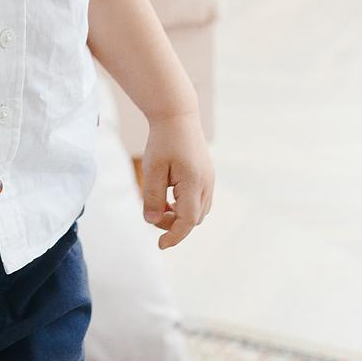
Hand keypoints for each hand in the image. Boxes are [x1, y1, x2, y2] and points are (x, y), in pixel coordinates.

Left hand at [137, 113, 213, 249]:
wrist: (178, 115)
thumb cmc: (163, 140)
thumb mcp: (153, 169)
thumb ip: (152, 197)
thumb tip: (152, 222)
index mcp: (194, 183)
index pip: (187, 221)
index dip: (174, 236)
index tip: (160, 245)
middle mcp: (207, 184)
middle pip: (194, 219)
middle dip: (174, 224)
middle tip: (152, 212)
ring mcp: (210, 179)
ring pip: (199, 211)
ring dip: (180, 215)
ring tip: (160, 203)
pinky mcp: (207, 175)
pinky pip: (200, 200)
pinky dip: (185, 205)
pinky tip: (170, 195)